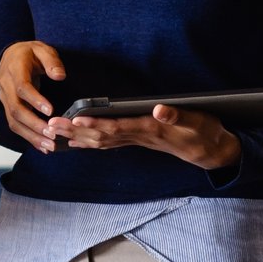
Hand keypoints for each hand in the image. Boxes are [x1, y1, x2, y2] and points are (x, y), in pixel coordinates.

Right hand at [0, 39, 66, 142]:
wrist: (12, 55)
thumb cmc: (29, 53)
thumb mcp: (43, 49)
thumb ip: (52, 61)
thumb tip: (60, 76)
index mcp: (14, 68)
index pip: (22, 87)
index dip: (35, 100)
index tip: (50, 111)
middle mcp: (6, 85)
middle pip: (16, 109)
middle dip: (34, 124)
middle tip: (52, 134)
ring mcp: (5, 98)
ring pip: (14, 121)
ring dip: (31, 135)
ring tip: (50, 145)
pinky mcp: (8, 107)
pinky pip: (15, 124)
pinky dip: (28, 137)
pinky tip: (42, 146)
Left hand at [34, 102, 240, 173]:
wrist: (212, 151)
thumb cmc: (205, 132)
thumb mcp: (198, 121)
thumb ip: (177, 116)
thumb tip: (158, 110)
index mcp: (151, 131)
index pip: (118, 128)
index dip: (96, 124)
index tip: (75, 120)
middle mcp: (139, 138)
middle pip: (101, 137)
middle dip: (75, 132)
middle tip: (50, 127)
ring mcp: (137, 142)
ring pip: (101, 142)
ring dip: (76, 138)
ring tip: (52, 133)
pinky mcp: (138, 141)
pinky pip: (108, 143)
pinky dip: (89, 142)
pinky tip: (74, 142)